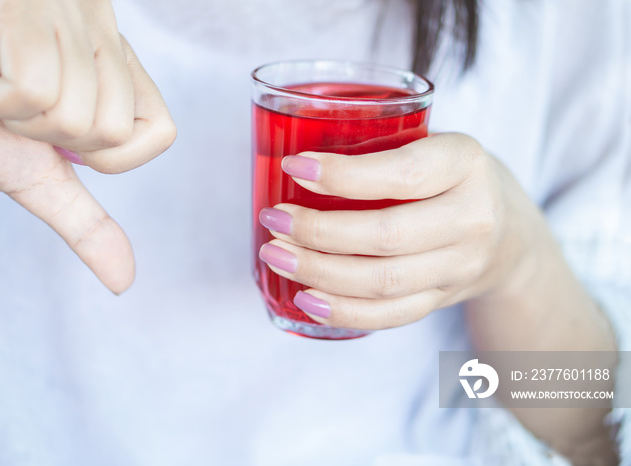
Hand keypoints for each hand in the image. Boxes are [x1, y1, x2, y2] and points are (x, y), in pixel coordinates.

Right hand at [0, 0, 175, 292]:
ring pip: (82, 116)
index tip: (52, 121)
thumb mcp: (32, 170)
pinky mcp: (29, 5)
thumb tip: (124, 281)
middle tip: (15, 96)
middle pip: (117, 131)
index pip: (160, 132)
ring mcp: (71, 10)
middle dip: (54, 136)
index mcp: (115, 60)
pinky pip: (40, 91)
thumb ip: (82, 218)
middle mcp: (103, 26)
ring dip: (21, 117)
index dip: (106, 151)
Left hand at [258, 133, 543, 328]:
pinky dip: (343, 311)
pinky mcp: (443, 299)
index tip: (294, 167)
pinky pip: (390, 315)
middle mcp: (472, 218)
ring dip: (319, 272)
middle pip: (387, 236)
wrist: (509, 234)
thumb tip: (289, 161)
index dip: (344, 175)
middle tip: (274, 219)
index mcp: (466, 163)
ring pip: (384, 282)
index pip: (404, 173)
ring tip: (275, 255)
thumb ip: (381, 147)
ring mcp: (460, 266)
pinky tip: (305, 298)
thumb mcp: (434, 145)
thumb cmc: (449, 178)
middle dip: (318, 232)